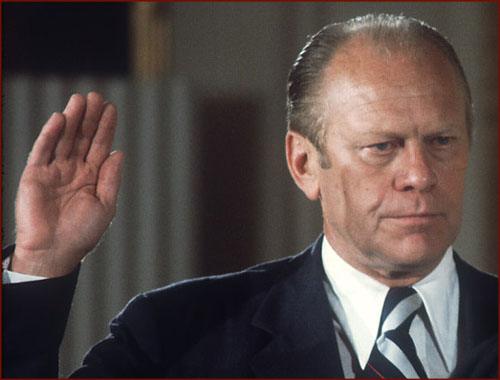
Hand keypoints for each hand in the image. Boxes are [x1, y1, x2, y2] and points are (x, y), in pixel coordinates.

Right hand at [11, 93, 124, 276]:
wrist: (54, 252)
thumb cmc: (82, 232)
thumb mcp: (105, 205)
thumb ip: (111, 178)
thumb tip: (120, 152)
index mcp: (92, 176)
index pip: (101, 146)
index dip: (106, 127)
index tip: (112, 108)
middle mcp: (74, 169)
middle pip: (83, 137)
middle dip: (90, 117)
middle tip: (97, 96)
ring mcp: (54, 170)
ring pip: (64, 139)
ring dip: (72, 119)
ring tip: (80, 100)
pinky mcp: (34, 175)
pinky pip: (43, 151)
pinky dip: (50, 135)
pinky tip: (60, 119)